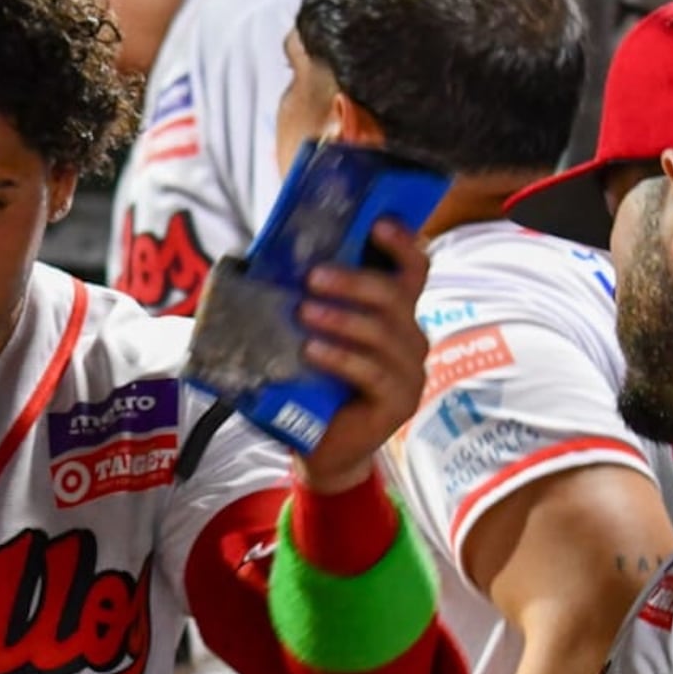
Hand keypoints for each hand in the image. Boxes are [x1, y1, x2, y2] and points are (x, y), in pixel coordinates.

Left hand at [293, 220, 431, 493]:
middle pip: (396, 297)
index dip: (401, 244)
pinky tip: (313, 350)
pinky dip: (341, 357)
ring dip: (343, 318)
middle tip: (314, 276)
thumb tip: (258, 259)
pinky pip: (373, 372)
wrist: (322, 449)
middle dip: (355, 281)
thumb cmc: (316, 386)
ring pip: (384, 333)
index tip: (377, 224)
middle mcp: (411, 339)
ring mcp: (410, 373)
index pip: (413, 270)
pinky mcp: (399, 402)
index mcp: (395, 316)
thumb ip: (310, 301)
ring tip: (305, 311)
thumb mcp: (314, 335)